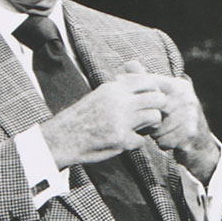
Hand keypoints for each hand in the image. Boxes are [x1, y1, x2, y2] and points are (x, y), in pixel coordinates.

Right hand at [41, 62, 219, 180]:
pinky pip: (142, 139)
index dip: (154, 91)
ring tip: (142, 129)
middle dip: (159, 108)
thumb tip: (141, 79)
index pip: (148, 81)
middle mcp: (119, 101)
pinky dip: (136, 142)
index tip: (150, 100)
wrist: (62, 138)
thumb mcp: (100, 95)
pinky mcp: (120, 139)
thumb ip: (121, 88)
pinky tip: (126, 141)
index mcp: (114, 88)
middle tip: (152, 116)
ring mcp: (121, 121)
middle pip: (158, 98)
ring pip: (154, 117)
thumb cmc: (83, 117)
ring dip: (151, 125)